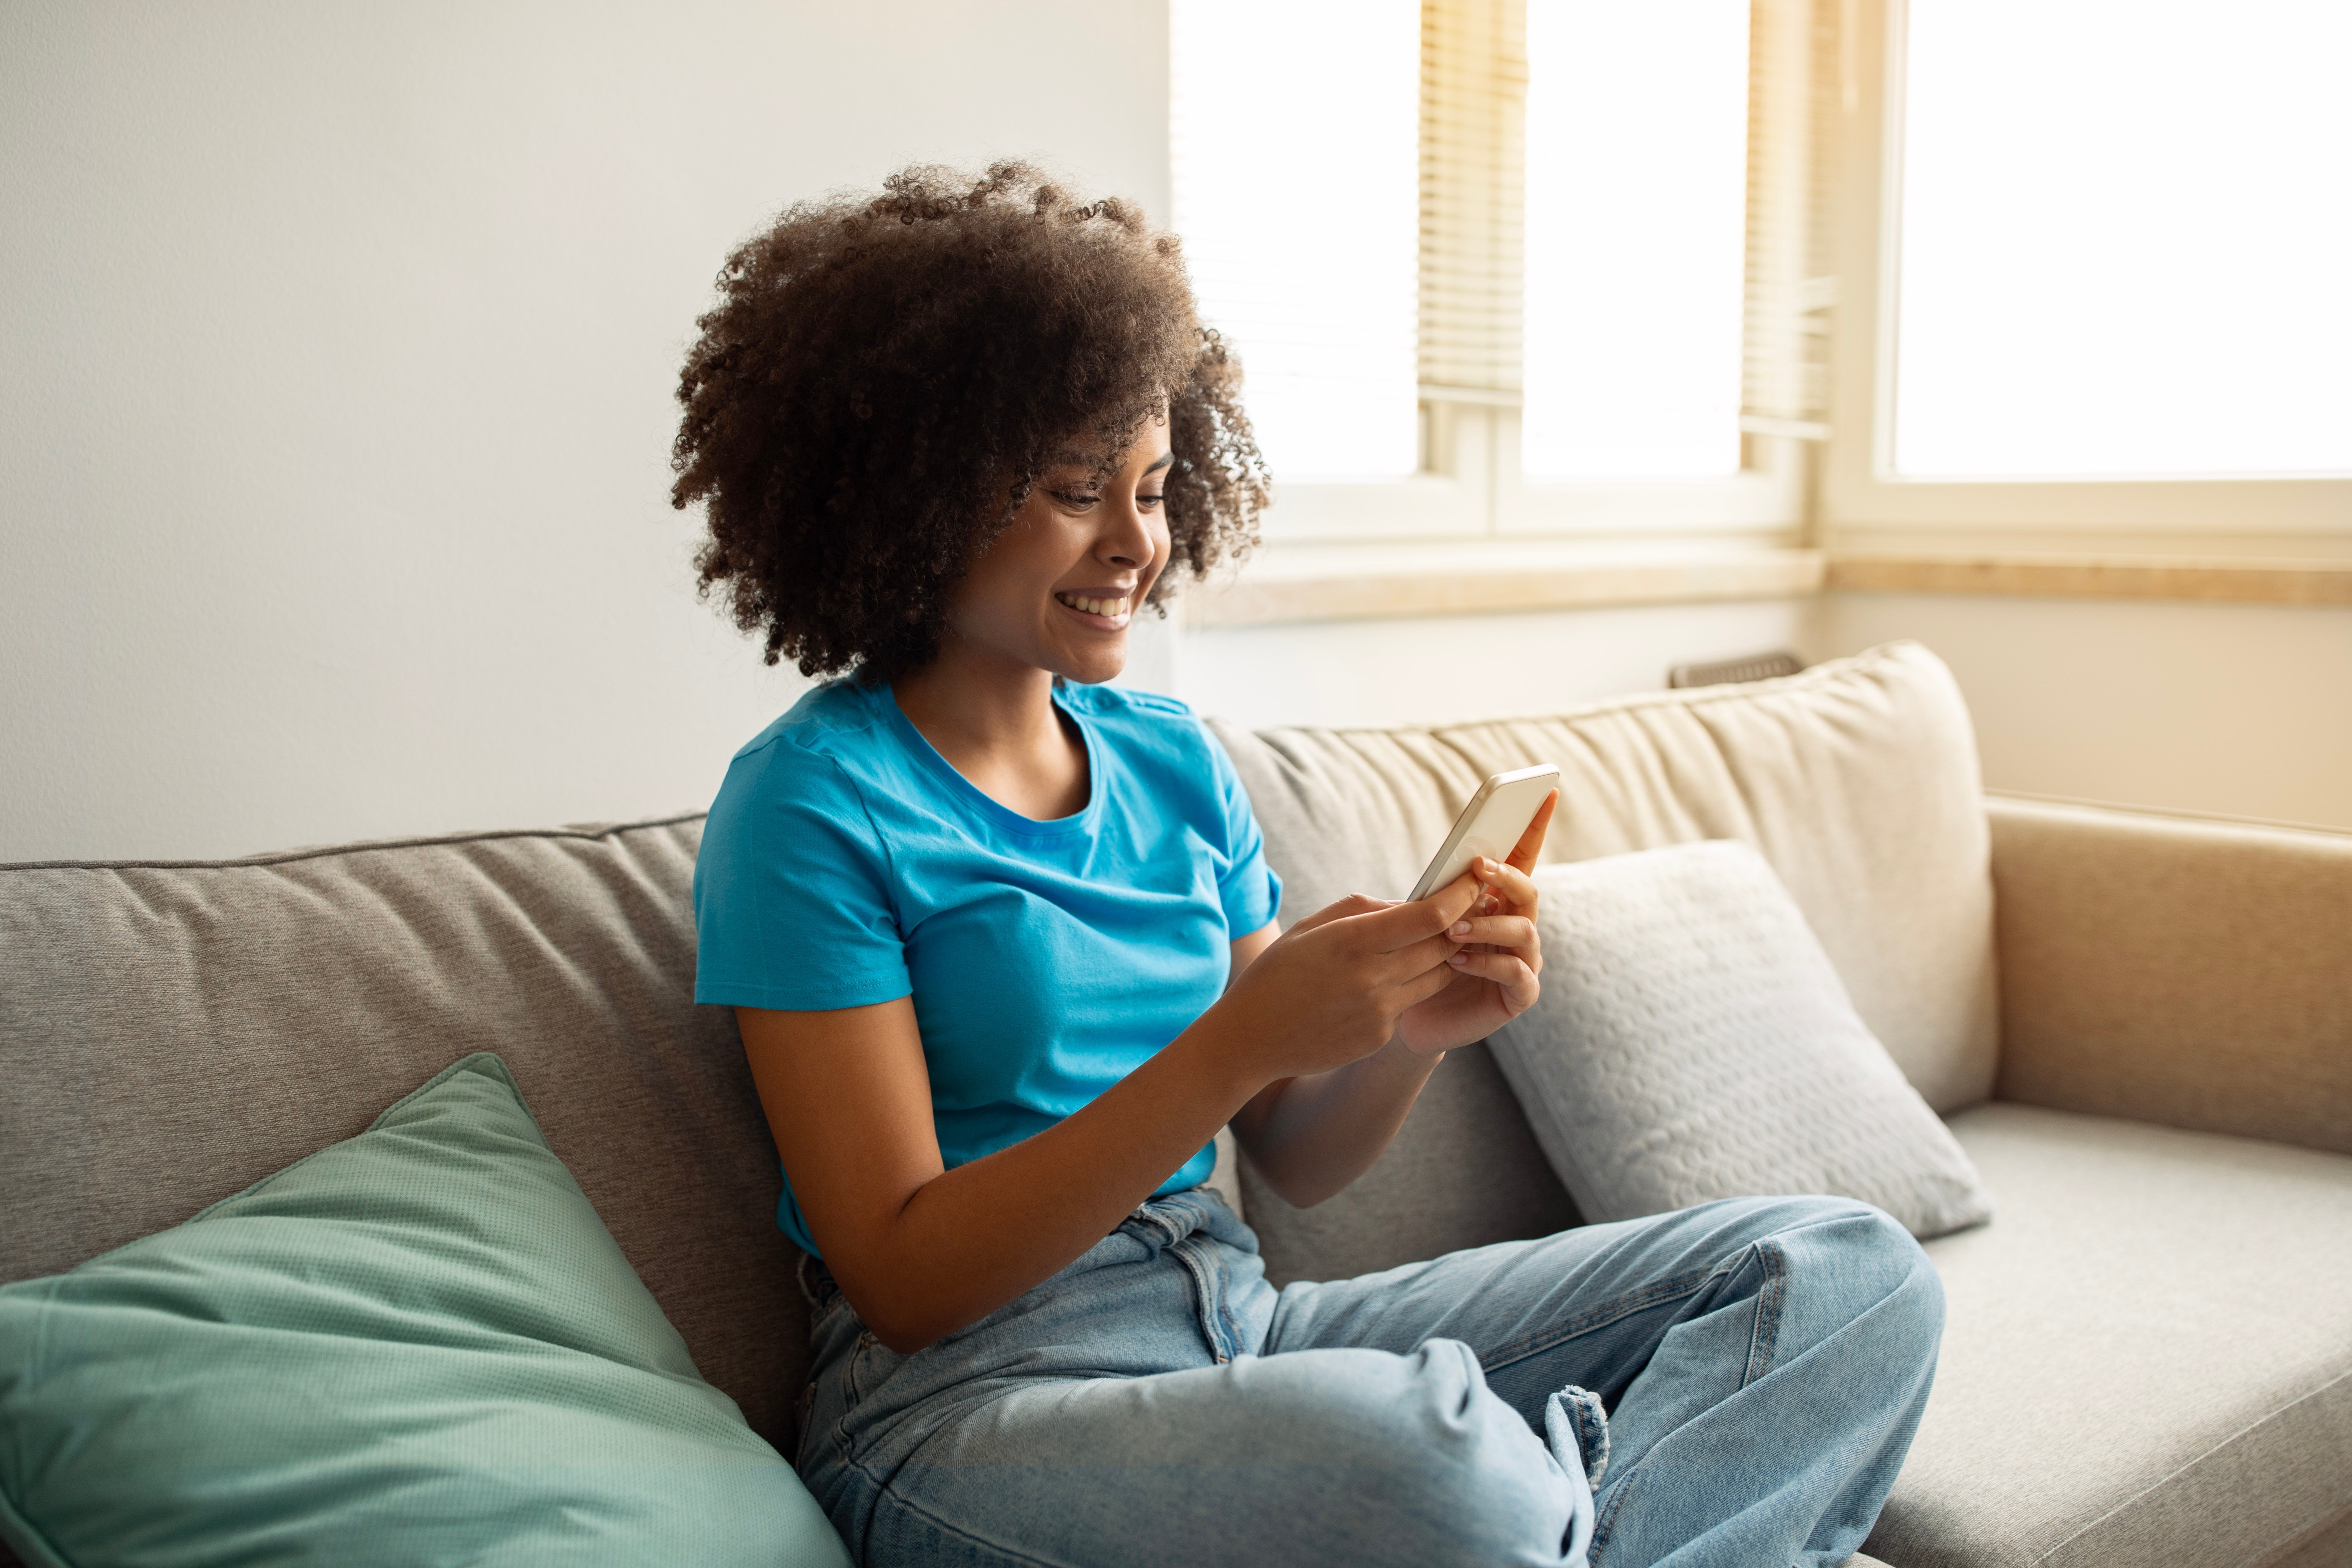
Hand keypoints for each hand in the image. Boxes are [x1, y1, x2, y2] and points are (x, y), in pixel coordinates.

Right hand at [1211, 874, 1488, 1084]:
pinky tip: (1381, 984)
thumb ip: (1362, 909)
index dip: (1461, 896)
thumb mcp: (1311, 926)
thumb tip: (1407, 904)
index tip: (1473, 882)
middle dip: (1460, 925)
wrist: (1251, 1039)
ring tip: (1429, 942)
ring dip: (1442, 956)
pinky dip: (1407, 987)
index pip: (1430, 916)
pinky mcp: (1380, 1037)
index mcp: (1352, 941)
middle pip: (1444, 945)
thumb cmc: (1277, 973)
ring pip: (1437, 977)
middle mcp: (1372, 978)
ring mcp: (1380, 1012)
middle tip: (1467, 909)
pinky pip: (1409, 1003)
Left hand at [1391, 790, 1556, 1056]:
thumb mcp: (1425, 919)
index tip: (1546, 791)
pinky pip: (1517, 974)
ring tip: (1453, 929)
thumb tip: (1454, 863)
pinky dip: (1489, 964)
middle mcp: (1516, 927)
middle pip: (1527, 889)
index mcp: (1497, 902)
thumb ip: (1442, 892)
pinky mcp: (1518, 995)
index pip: (1523, 858)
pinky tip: (1459, 961)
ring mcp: (1523, 961)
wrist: (1408, 1018)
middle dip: (1505, 875)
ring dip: (1489, 925)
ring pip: (1524, 930)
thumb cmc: (1417, 962)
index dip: (1535, 826)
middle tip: (1477, 868)